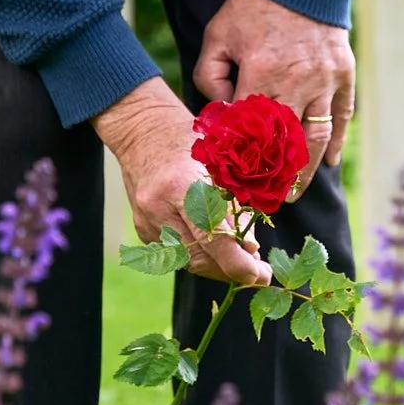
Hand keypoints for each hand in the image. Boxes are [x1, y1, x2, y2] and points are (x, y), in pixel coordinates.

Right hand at [94, 78, 270, 287]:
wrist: (141, 129)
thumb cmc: (188, 139)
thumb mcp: (218, 163)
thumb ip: (234, 206)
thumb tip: (250, 249)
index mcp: (180, 185)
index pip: (211, 238)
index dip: (237, 263)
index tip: (261, 276)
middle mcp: (158, 208)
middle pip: (199, 258)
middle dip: (232, 270)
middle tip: (262, 273)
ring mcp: (146, 221)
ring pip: (188, 261)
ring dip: (218, 266)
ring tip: (244, 260)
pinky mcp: (142, 228)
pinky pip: (176, 253)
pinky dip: (200, 255)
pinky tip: (218, 249)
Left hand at [194, 0, 354, 194]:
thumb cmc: (252, 6)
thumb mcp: (218, 35)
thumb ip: (210, 75)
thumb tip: (219, 111)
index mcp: (262, 75)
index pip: (248, 132)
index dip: (239, 161)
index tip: (231, 184)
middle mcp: (297, 83)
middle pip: (285, 146)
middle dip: (273, 179)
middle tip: (263, 202)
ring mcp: (325, 81)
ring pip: (316, 138)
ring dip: (305, 171)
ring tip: (294, 192)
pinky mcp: (344, 75)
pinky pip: (342, 116)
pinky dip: (336, 142)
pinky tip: (328, 163)